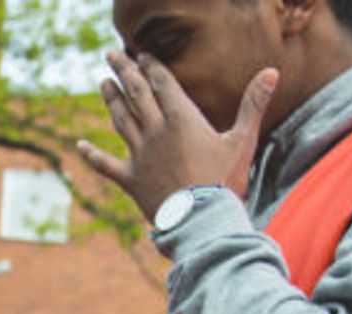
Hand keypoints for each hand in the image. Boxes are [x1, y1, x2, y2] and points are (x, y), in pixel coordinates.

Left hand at [76, 52, 277, 221]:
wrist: (201, 220)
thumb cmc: (224, 182)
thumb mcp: (243, 140)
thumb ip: (253, 104)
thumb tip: (272, 72)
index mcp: (182, 119)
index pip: (162, 84)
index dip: (151, 67)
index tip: (142, 55)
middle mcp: (156, 132)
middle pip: (137, 94)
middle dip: (124, 71)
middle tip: (112, 54)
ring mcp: (140, 155)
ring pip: (121, 120)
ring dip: (111, 100)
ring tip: (103, 83)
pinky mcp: (130, 179)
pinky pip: (105, 165)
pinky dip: (91, 155)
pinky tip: (79, 146)